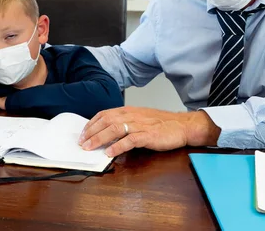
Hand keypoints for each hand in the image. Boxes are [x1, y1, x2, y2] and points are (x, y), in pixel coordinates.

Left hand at [78, 107, 220, 156]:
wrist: (182, 125)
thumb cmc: (162, 123)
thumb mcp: (140, 119)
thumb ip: (125, 123)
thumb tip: (108, 132)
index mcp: (129, 111)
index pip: (104, 114)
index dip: (91, 124)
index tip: (83, 134)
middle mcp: (132, 115)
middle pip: (106, 121)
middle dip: (91, 132)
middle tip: (82, 143)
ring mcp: (140, 125)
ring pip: (115, 129)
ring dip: (100, 138)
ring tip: (90, 148)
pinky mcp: (148, 136)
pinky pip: (130, 140)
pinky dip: (118, 146)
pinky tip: (110, 153)